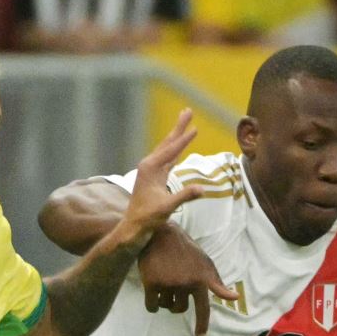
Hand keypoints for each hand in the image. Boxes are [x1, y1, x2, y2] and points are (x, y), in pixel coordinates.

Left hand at [118, 110, 211, 248]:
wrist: (134, 225)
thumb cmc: (148, 217)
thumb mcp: (167, 207)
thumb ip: (184, 196)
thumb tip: (202, 189)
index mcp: (151, 168)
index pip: (172, 151)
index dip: (184, 139)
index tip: (196, 128)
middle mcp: (149, 165)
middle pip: (168, 142)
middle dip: (179, 127)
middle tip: (188, 110)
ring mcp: (150, 169)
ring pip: (166, 147)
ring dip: (176, 134)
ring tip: (184, 120)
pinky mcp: (153, 175)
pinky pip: (166, 157)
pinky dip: (174, 148)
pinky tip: (178, 144)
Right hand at [139, 224, 239, 335]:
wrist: (159, 234)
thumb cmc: (185, 250)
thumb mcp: (205, 263)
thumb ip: (217, 283)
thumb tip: (234, 297)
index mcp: (201, 280)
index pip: (203, 308)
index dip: (202, 324)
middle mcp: (185, 283)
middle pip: (180, 309)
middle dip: (176, 303)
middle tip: (173, 286)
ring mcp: (168, 283)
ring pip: (166, 306)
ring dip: (164, 300)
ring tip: (163, 281)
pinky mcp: (151, 283)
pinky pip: (152, 306)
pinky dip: (152, 304)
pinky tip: (152, 293)